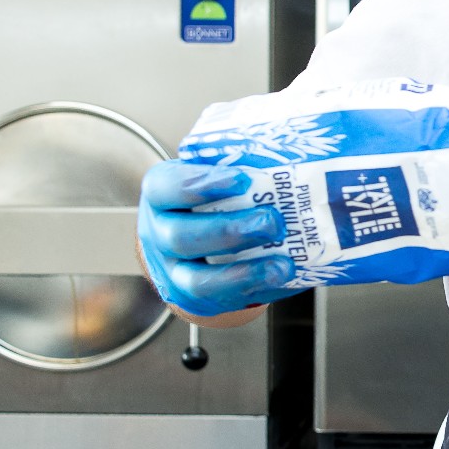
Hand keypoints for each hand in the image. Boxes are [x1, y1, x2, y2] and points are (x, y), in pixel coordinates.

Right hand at [137, 162, 296, 319]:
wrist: (194, 239)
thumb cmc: (210, 197)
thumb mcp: (213, 171)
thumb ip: (238, 160)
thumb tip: (290, 148)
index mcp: (160, 194)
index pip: (166, 188)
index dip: (201, 183)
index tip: (242, 178)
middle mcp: (158, 234)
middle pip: (180, 237)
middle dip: (229, 231)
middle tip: (271, 220)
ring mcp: (173, 270)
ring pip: (197, 279)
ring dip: (243, 273)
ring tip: (281, 264)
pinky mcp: (195, 299)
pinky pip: (220, 301)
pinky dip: (254, 290)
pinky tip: (279, 278)